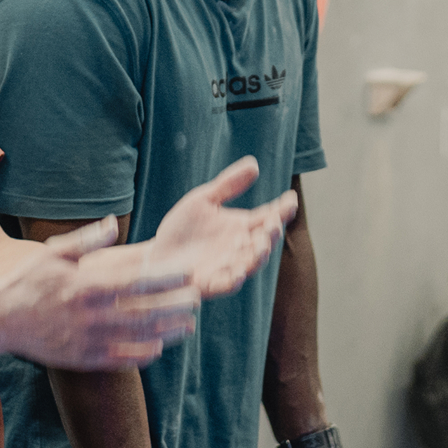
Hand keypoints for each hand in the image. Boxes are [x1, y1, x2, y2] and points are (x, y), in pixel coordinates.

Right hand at [0, 218, 201, 370]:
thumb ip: (87, 241)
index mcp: (86, 286)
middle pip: (143, 312)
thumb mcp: (54, 253)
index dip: (164, 279)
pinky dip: (141, 355)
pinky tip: (159, 347)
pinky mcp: (82, 359)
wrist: (0, 320)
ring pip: (136, 338)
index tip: (187, 274)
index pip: (135, 282)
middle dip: (174, 307)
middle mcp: (90, 315)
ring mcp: (87, 340)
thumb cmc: (28, 282)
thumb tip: (114, 224)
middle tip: (197, 300)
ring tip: (188, 325)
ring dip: (166, 332)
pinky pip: (119, 360)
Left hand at [146, 158, 297, 296]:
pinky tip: (237, 272)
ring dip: (258, 256)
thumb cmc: (182, 228)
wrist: (156, 254)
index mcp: (242, 227)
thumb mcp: (203, 200)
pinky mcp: (209, 283)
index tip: (291, 199)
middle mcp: (239, 248)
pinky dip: (233, 279)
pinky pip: (225, 284)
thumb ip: (228, 185)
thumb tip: (254, 164)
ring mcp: (226, 267)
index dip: (282, 210)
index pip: (268, 217)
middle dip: (271, 234)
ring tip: (262, 245)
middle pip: (263, 242)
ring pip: (250, 264)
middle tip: (274, 223)